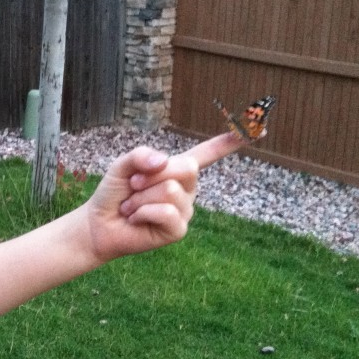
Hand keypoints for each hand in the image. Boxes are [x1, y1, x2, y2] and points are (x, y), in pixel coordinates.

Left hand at [85, 131, 247, 262]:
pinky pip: (166, 212)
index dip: (231, 142)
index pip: (207, 153)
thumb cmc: (114, 193)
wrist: (99, 223)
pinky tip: (136, 219)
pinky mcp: (178, 229)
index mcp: (177, 169)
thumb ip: (141, 155)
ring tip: (132, 206)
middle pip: (185, 168)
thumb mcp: (123, 165)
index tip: (259, 128)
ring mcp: (185, 210)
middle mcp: (187, 189)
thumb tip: (164, 162)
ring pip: (170, 191)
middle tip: (134, 186)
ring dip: (141, 197)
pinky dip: (143, 212)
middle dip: (152, 175)